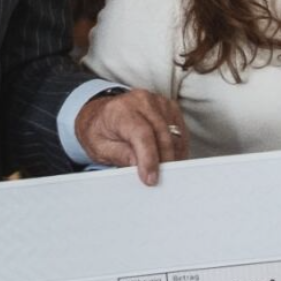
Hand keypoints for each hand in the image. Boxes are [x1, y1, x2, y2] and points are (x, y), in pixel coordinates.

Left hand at [74, 88, 188, 185]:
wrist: (102, 115)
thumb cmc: (101, 131)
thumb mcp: (100, 148)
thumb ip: (119, 155)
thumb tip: (137, 164)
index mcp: (120, 110)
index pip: (142, 134)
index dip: (149, 159)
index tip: (151, 178)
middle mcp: (141, 101)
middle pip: (162, 134)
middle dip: (163, 161)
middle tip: (158, 179)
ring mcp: (158, 102)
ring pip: (175, 134)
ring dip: (172, 155)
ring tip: (162, 169)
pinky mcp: (169, 106)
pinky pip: (181, 131)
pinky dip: (177, 147)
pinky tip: (169, 157)